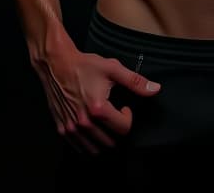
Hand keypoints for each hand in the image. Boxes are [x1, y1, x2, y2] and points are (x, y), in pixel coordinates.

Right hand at [32, 37, 160, 154]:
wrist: (57, 65)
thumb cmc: (85, 66)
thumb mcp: (113, 69)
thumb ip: (135, 82)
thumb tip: (156, 89)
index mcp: (98, 109)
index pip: (123, 129)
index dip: (129, 118)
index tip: (124, 107)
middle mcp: (83, 122)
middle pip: (110, 141)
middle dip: (116, 130)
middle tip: (114, 115)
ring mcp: (71, 127)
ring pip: (94, 148)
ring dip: (103, 139)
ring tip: (104, 122)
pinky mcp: (62, 128)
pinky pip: (78, 147)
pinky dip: (88, 143)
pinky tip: (92, 129)